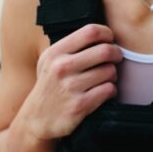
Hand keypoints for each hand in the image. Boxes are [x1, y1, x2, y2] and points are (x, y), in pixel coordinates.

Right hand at [25, 24, 122, 140]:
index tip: (109, 41)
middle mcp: (62, 67)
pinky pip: (109, 90)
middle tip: (116, 59)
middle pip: (105, 50)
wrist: (36, 120)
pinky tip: (104, 92)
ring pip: (110, 71)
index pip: (91, 31)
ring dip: (113, 74)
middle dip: (116, 54)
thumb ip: (71, 47)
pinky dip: (111, 90)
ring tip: (106, 78)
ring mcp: (70, 87)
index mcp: (55, 53)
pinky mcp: (80, 106)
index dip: (107, 34)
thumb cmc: (50, 86)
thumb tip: (103, 34)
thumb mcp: (50, 61)